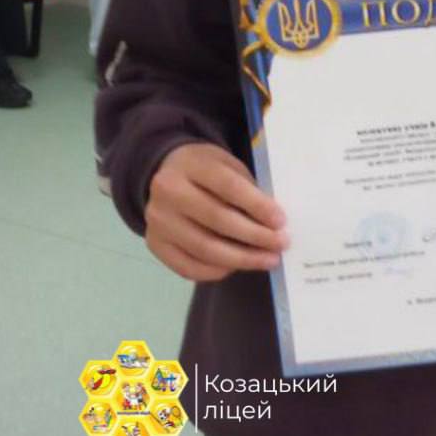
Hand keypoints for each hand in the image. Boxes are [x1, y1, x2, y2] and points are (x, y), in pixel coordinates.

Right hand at [145, 142, 288, 281]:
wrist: (167, 173)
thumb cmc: (207, 170)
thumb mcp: (227, 165)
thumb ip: (247, 189)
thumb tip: (273, 224)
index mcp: (189, 164)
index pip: (228, 186)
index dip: (257, 205)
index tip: (281, 221)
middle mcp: (167, 192)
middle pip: (217, 219)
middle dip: (254, 236)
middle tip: (281, 244)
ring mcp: (157, 221)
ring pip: (204, 248)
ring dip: (241, 259)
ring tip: (268, 260)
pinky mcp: (154, 244)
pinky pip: (188, 267)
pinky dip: (217, 271)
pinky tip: (238, 267)